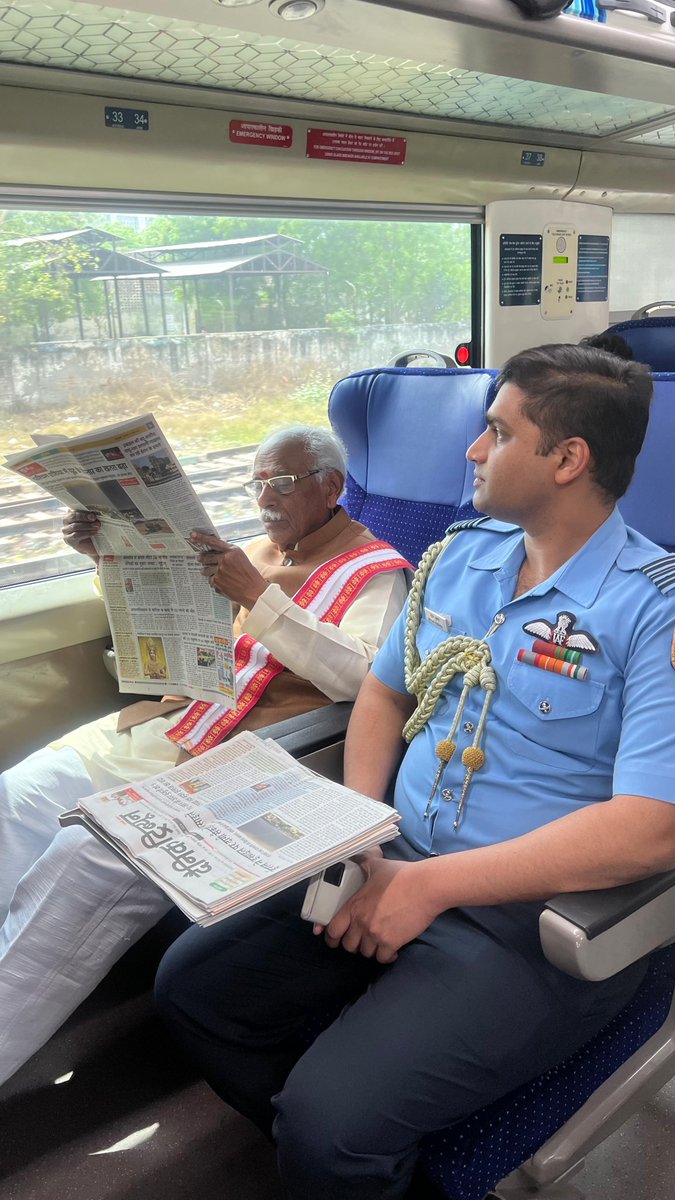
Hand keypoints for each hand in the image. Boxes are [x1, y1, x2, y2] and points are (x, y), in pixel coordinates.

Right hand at [62, 509, 100, 560]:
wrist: (92, 545)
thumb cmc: (92, 530)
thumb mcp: (93, 521)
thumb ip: (91, 516)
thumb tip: (94, 513)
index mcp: (71, 514)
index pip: (74, 510)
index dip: (84, 512)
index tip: (93, 515)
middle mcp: (66, 522)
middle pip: (72, 517)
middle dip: (85, 517)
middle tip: (95, 520)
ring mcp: (66, 531)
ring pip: (74, 526)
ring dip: (87, 526)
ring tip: (96, 527)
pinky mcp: (68, 539)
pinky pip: (75, 535)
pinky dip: (86, 533)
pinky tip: (93, 533)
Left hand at [191, 530, 267, 608]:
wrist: (254, 591)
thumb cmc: (249, 575)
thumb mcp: (241, 558)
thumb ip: (228, 553)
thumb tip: (214, 551)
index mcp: (232, 551)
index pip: (213, 541)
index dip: (201, 538)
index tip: (192, 535)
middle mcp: (225, 559)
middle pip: (205, 556)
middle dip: (201, 558)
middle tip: (199, 558)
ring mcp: (220, 571)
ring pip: (205, 569)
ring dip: (207, 571)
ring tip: (218, 574)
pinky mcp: (217, 582)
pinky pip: (210, 580)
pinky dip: (214, 582)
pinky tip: (224, 583)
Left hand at [321, 857, 438, 963]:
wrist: (425, 886)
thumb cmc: (402, 874)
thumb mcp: (377, 865)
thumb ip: (363, 862)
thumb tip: (357, 854)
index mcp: (355, 905)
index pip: (333, 929)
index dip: (331, 937)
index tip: (333, 940)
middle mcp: (362, 922)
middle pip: (348, 946)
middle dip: (353, 944)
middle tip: (361, 940)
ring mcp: (376, 934)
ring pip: (365, 953)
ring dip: (370, 950)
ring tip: (377, 943)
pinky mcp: (392, 943)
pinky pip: (382, 958)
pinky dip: (386, 956)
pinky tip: (391, 950)